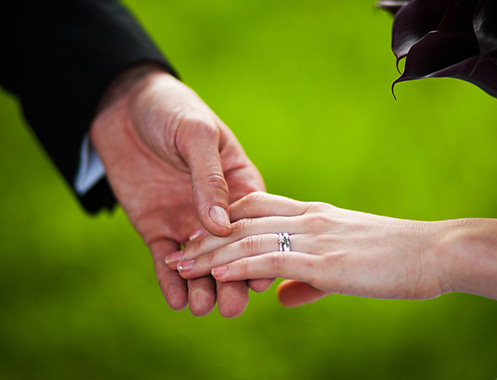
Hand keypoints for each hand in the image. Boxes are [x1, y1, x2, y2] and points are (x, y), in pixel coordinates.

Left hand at [90, 64, 267, 316]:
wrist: (123, 107)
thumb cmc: (172, 110)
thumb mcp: (196, 136)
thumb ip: (209, 179)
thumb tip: (222, 228)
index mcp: (238, 184)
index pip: (254, 225)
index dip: (260, 253)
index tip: (261, 280)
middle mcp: (216, 209)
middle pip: (229, 253)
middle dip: (232, 281)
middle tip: (231, 306)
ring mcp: (186, 221)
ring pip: (200, 262)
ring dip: (203, 287)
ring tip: (203, 306)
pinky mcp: (157, 228)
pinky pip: (165, 259)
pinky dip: (170, 281)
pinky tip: (176, 300)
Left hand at [171, 192, 447, 304]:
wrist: (436, 251)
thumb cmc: (398, 257)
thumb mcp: (348, 264)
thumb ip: (310, 279)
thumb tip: (282, 297)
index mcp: (314, 214)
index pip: (257, 206)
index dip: (223, 220)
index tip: (199, 236)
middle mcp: (309, 219)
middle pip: (243, 221)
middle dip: (205, 237)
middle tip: (177, 251)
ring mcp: (316, 237)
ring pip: (250, 239)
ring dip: (211, 252)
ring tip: (180, 263)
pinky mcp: (326, 261)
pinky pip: (273, 260)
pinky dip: (241, 265)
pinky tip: (218, 272)